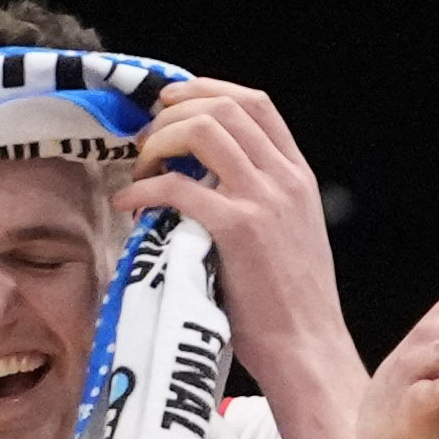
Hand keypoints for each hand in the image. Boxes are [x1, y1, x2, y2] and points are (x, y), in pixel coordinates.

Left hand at [119, 78, 354, 405]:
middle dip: (174, 112)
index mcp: (298, 177)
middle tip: (146, 139)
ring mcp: (263, 201)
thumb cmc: (290, 305)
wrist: (307, 348)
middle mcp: (285, 180)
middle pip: (225, 107)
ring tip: (141, 167)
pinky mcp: (237, 229)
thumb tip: (206, 179)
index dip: (207, 90)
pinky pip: (178, 186)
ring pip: (204, 129)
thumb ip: (260, 198)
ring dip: (161, 140)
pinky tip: (130, 204)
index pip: (257, 104)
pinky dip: (144, 188)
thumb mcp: (290, 235)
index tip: (172, 102)